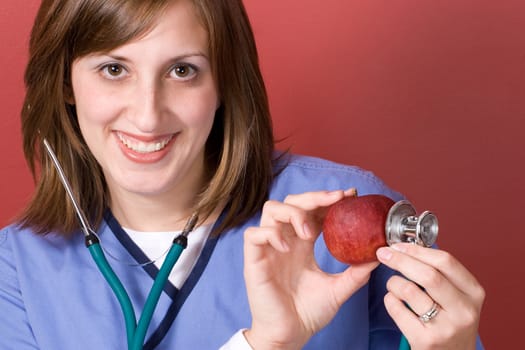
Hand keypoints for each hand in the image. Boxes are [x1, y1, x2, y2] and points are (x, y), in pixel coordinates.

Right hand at [243, 189, 377, 349]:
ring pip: (271, 209)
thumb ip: (356, 272)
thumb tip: (379, 255)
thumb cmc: (309, 313)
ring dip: (293, 213)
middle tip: (336, 199)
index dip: (328, 200)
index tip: (349, 196)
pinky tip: (286, 246)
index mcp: (303, 243)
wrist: (290, 335)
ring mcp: (269, 248)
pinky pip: (254, 234)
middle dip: (314, 196)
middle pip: (293, 201)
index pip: (312, 210)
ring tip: (309, 232)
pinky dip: (271, 234)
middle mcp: (285, 240)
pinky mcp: (254, 260)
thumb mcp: (338, 289)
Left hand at [376, 243, 484, 349]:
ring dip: (393, 282)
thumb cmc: (450, 322)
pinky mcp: (425, 340)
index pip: (446, 261)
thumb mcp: (457, 297)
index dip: (418, 250)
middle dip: (401, 260)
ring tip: (393, 285)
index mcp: (474, 293)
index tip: (399, 245)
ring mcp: (445, 327)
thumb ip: (441, 274)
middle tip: (384, 254)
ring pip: (409, 290)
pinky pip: (396, 309)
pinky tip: (394, 301)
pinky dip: (389, 299)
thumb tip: (408, 247)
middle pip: (428, 275)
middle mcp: (464, 311)